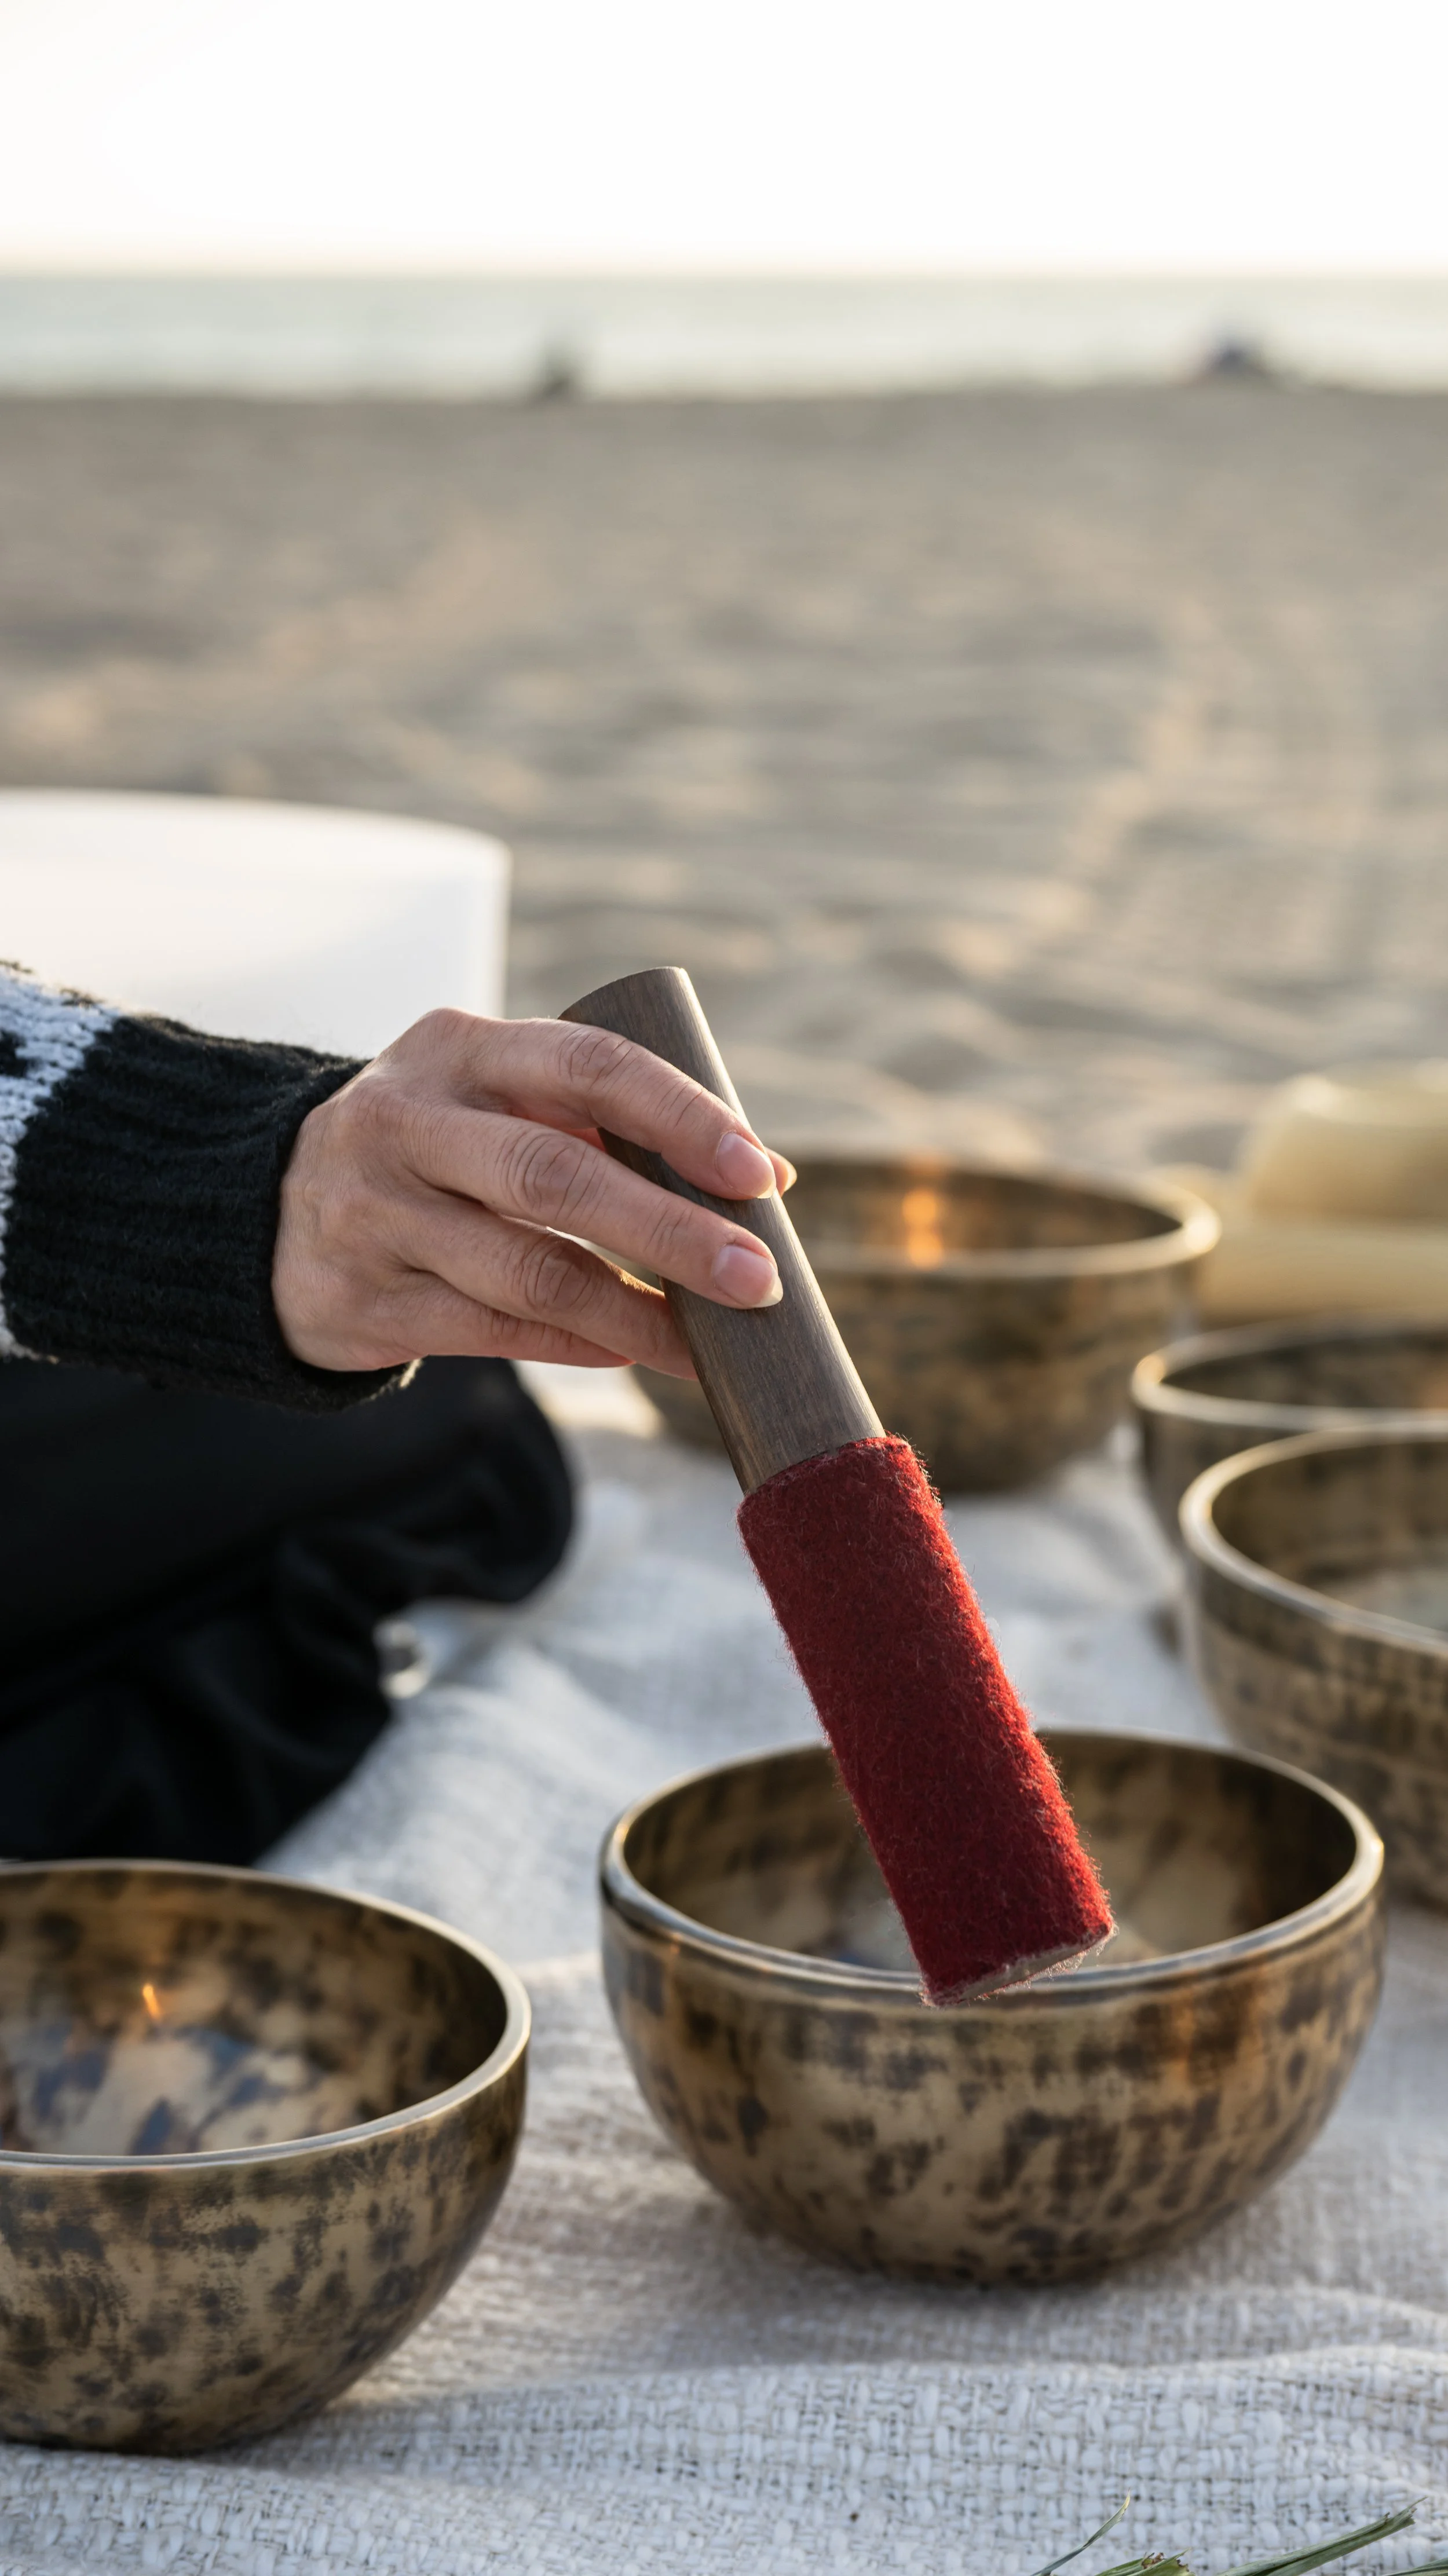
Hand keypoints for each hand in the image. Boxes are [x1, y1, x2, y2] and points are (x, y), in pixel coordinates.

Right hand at [272, 1010, 794, 1376]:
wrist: (262, 1208)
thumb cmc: (434, 1146)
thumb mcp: (492, 1097)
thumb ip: (608, 1122)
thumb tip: (766, 1179)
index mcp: (458, 1048)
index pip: (588, 1066)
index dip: (681, 1117)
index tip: (759, 1173)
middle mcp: (407, 1122)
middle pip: (556, 1177)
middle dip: (671, 1232)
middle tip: (758, 1279)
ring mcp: (375, 1215)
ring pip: (527, 1272)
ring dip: (635, 1314)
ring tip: (709, 1341)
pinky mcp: (362, 1301)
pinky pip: (493, 1330)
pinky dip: (577, 1342)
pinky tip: (633, 1349)